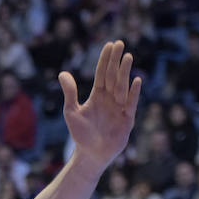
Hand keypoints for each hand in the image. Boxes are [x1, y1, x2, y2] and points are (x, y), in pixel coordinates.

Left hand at [60, 41, 140, 170]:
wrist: (89, 155)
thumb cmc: (80, 135)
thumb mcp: (71, 112)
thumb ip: (70, 93)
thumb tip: (62, 73)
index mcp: (98, 95)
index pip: (103, 73)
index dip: (106, 60)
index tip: (109, 45)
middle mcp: (110, 99)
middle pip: (114, 76)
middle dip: (117, 60)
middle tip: (120, 43)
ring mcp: (119, 108)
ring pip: (122, 86)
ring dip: (125, 72)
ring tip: (127, 57)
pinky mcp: (126, 120)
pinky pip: (131, 104)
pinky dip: (133, 93)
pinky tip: (136, 81)